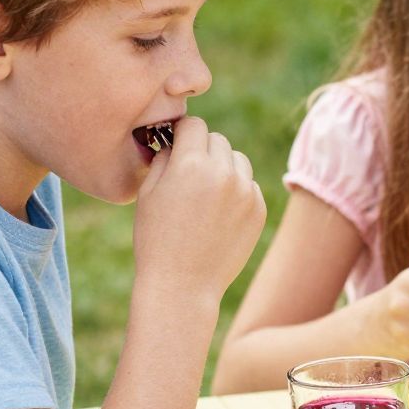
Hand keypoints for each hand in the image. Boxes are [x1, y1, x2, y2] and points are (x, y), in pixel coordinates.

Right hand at [134, 117, 266, 300]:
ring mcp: (246, 193)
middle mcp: (224, 174)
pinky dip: (236, 190)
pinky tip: (218, 213)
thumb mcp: (149, 192)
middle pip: (218, 140)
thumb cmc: (156, 237)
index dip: (182, 133)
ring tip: (205, 192)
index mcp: (192, 164)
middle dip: (203, 149)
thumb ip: (165, 157)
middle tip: (188, 171)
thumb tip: (177, 141)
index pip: (194, 125)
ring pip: (238, 160)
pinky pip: (249, 185)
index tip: (176, 144)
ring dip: (224, 166)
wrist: (183, 284)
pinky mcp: (259, 210)